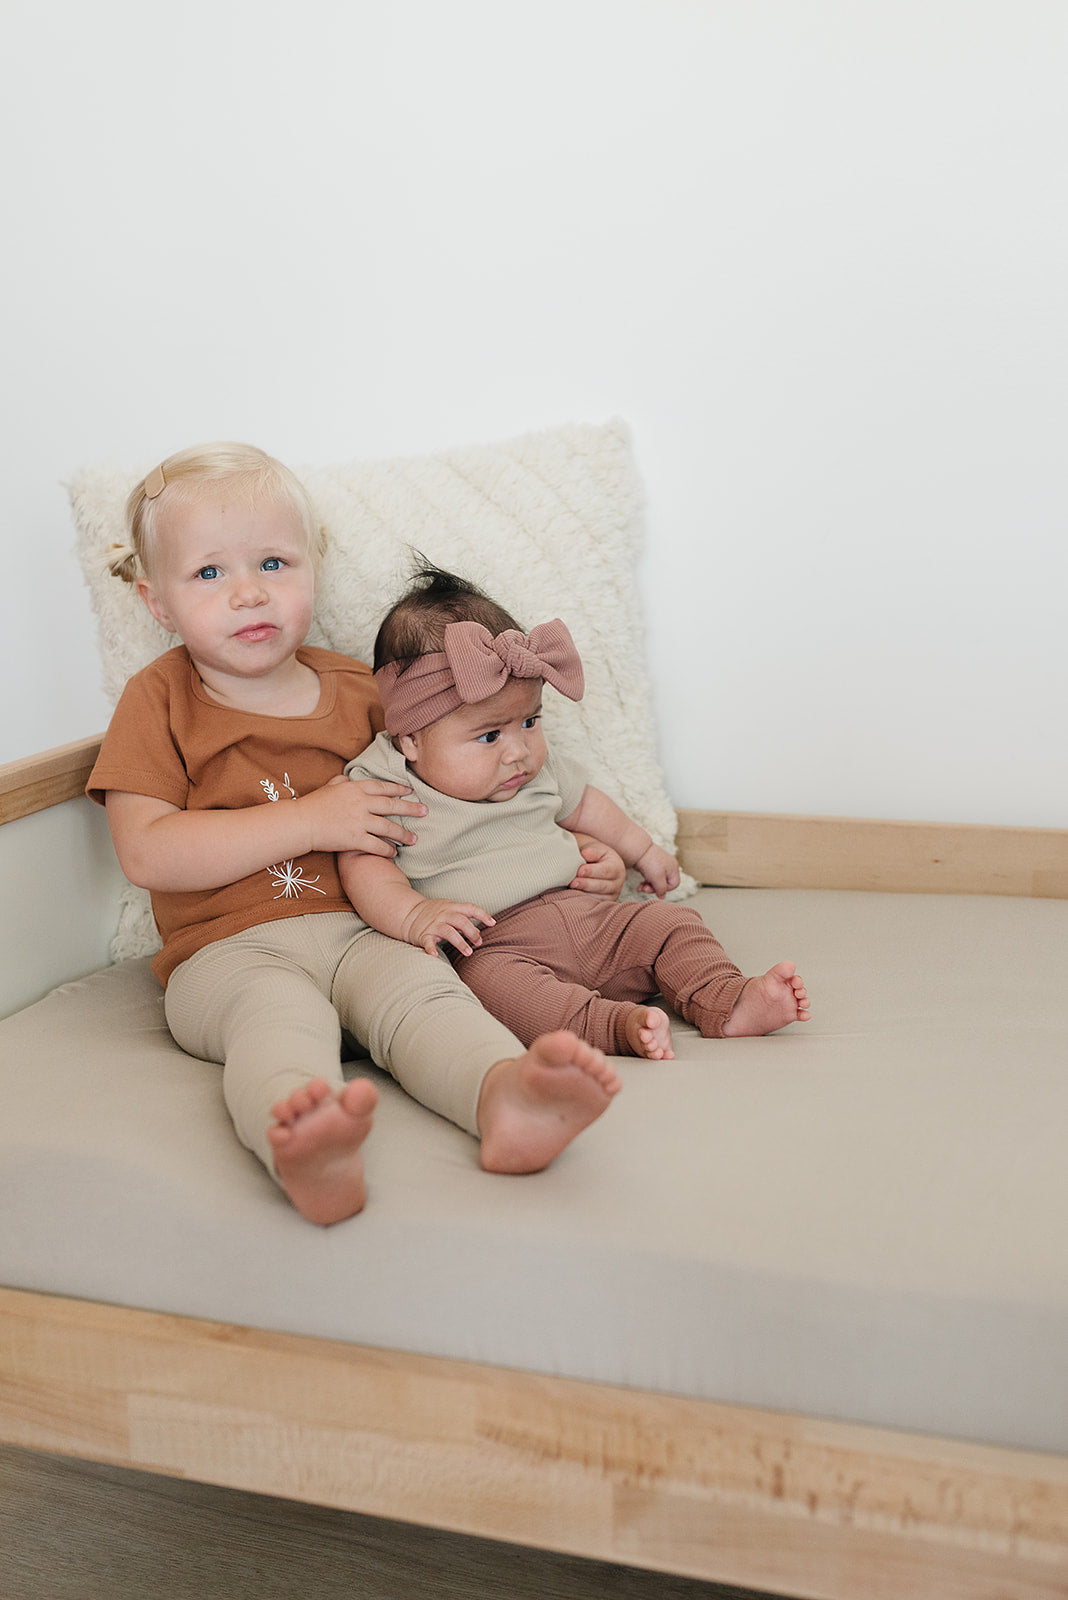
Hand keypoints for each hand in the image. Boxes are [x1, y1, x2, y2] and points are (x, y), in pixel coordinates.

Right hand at [299, 776, 426, 855]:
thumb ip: (341, 782)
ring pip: (388, 828)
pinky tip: (395, 853)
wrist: (301, 823)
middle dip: (410, 809)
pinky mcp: (355, 839)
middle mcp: (361, 803)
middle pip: (391, 806)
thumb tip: (348, 778)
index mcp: (356, 788)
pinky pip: (377, 845)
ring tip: (414, 839)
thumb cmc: (313, 805)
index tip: (410, 791)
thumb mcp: (329, 787)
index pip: (382, 787)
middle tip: (425, 811)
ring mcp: (359, 821)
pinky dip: (388, 850)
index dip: (398, 789)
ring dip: (403, 834)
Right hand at [401, 899, 496, 957]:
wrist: (408, 913)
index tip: (492, 923)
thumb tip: (481, 929)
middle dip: (472, 932)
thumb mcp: (449, 908)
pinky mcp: (423, 934)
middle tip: (479, 943)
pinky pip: (428, 941)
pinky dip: (431, 948)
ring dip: (460, 942)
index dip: (482, 915)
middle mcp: (444, 915)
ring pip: (448, 932)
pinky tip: (435, 955)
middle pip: (461, 921)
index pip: (470, 908)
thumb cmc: (433, 913)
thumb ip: (463, 916)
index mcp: (452, 907)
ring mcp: (433, 925)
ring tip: (468, 953)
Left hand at [570, 839, 625, 899]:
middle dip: (586, 884)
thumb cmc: (594, 856)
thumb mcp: (595, 849)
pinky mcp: (603, 903)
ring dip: (583, 894)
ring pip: (598, 897)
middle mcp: (617, 883)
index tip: (579, 871)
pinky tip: (574, 895)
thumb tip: (586, 854)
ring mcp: (612, 895)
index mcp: (617, 867)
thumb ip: (592, 851)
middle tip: (573, 882)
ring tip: (571, 889)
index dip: (592, 871)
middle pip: (602, 886)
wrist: (596, 864)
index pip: (605, 871)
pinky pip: (594, 905)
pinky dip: (583, 900)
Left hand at [634, 841, 680, 897]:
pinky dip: (645, 882)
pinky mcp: (651, 866)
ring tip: (640, 888)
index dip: (665, 889)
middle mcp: (668, 866)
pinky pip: (650, 878)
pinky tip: (639, 885)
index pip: (674, 885)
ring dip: (648, 887)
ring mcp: (659, 866)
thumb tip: (662, 897)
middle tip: (644, 889)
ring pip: (656, 882)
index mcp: (673, 868)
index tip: (655, 889)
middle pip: (664, 884)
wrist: (636, 850)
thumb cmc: (649, 863)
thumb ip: (661, 889)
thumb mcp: (657, 878)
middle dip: (654, 889)